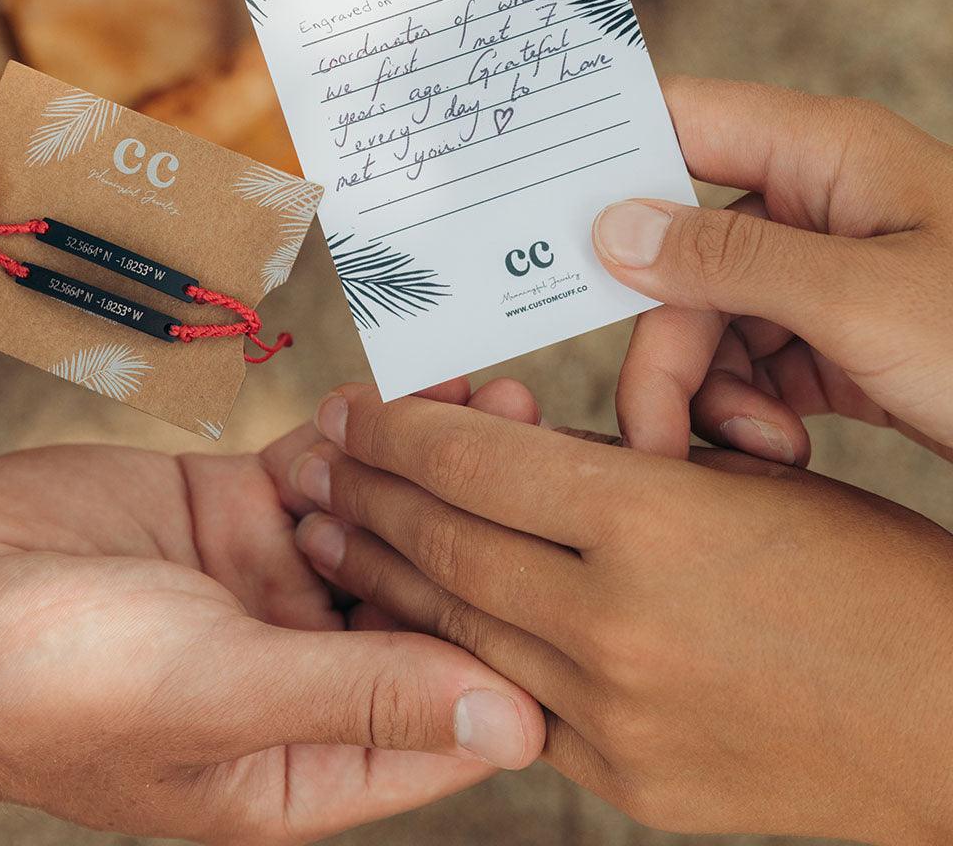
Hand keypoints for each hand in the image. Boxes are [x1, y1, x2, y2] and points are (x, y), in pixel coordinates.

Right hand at [0, 426, 543, 845]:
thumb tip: (517, 722)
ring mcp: (267, 585)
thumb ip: (362, 698)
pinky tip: (399, 401)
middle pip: (425, 601)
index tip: (590, 572)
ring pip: (382, 523)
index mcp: (310, 754)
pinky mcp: (231, 513)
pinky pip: (316, 472)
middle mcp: (301, 670)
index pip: (451, 714)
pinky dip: (356, 439)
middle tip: (549, 450)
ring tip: (496, 404)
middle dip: (486, 531)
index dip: (522, 647)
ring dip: (432, 472)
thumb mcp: (215, 695)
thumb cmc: (46, 688)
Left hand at [291, 385, 952, 843]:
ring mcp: (612, 714)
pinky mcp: (623, 778)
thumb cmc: (865, 569)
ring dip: (384, 571)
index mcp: (649, 523)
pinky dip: (450, 646)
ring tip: (326, 531)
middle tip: (320, 459)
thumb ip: (613, 471)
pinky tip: (407, 612)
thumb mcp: (739, 480)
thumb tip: (511, 461)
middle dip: (372, 492)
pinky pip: (508, 694)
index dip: (406, 428)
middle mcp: (613, 623)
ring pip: (458, 622)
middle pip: (449, 541)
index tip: (361, 407)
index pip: (479, 462)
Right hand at [590, 77, 952, 463]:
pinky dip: (749, 413)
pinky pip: (751, 366)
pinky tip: (783, 454)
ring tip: (756, 455)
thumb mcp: (865, 300)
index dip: (602, 154)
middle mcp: (811, 204)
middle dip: (663, 346)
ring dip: (709, 394)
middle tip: (655, 433)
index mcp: (821, 155)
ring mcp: (822, 275)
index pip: (678, 120)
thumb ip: (729, 260)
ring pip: (705, 321)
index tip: (532, 212)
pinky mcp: (836, 340)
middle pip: (675, 253)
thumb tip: (611, 229)